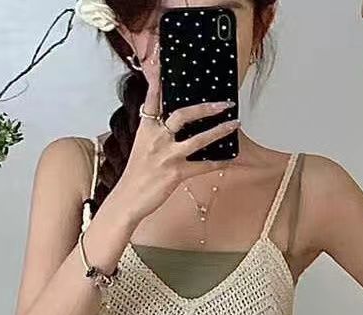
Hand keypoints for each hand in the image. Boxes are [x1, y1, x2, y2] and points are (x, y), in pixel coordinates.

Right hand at [110, 53, 239, 223]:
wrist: (127, 199)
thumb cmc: (136, 175)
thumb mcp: (141, 148)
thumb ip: (155, 134)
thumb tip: (172, 127)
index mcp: (146, 129)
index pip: (153, 100)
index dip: (158, 83)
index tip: (164, 66)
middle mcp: (157, 138)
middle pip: (183, 114)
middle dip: (206, 108)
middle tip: (224, 103)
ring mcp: (167, 156)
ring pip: (199, 139)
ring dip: (219, 131)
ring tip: (234, 124)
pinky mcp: (176, 173)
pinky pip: (202, 165)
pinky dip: (217, 162)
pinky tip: (229, 159)